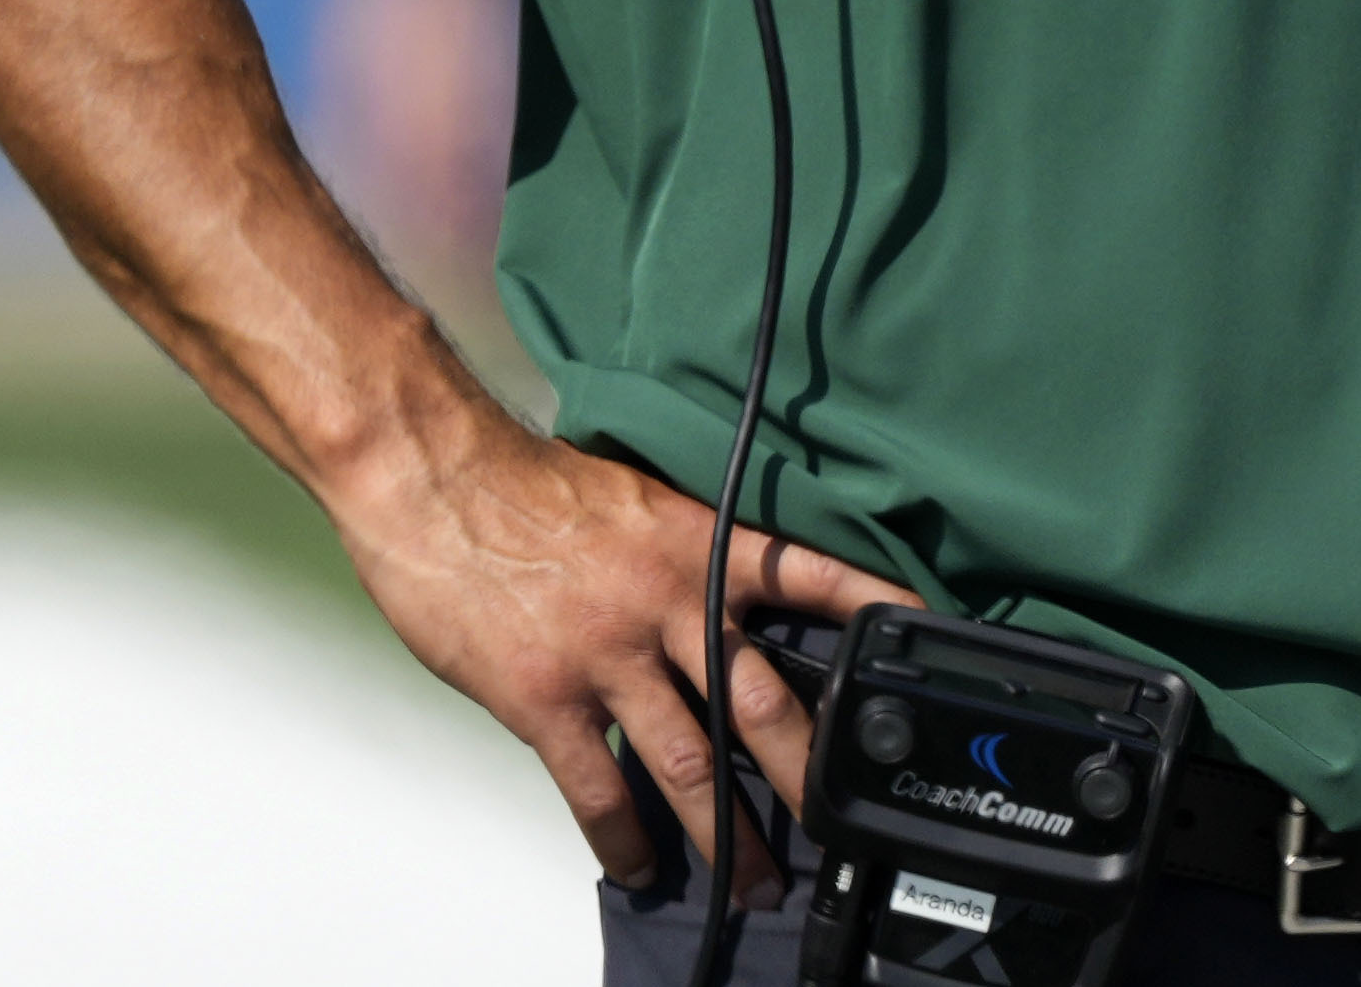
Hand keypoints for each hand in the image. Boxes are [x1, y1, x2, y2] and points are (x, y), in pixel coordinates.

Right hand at [328, 399, 918, 897]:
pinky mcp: (546, 698)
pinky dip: (623, 837)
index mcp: (696, 544)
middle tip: (837, 822)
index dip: (869, 603)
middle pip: (762, 701)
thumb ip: (681, 552)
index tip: (924, 630)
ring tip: (755, 880)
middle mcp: (667, 601)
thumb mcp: (632, 500)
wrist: (436, 480)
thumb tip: (718, 597)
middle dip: (806, 771)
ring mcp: (609, 655)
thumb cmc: (525, 484)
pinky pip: (598, 786)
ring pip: (691, 763)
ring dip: (727, 834)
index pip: (806, 572)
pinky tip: (639, 867)